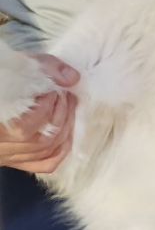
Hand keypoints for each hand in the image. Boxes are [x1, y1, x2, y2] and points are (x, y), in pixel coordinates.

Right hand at [0, 54, 79, 173]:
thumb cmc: (0, 75)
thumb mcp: (13, 65)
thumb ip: (43, 67)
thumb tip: (72, 78)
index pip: (23, 129)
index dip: (45, 109)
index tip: (53, 90)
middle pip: (39, 141)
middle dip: (60, 116)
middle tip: (66, 95)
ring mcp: (5, 155)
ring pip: (42, 152)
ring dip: (64, 129)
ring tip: (68, 107)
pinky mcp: (12, 158)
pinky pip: (41, 164)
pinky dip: (59, 152)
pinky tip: (67, 135)